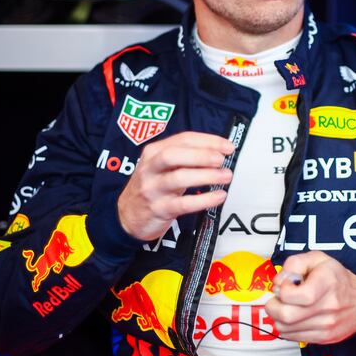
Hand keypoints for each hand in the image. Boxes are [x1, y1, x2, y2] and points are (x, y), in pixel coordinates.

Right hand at [117, 131, 233, 240]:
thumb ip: (184, 157)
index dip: (208, 141)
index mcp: (154, 152)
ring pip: (179, 178)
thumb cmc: (153, 186)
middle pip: (175, 155)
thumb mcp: (161, 166)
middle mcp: (150, 168)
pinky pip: (183, 204)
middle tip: (222, 159)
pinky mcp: (159, 209)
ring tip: (226, 176)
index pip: (183, 139)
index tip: (228, 146)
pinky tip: (219, 196)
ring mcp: (153, 189)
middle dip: (202, 155)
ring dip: (206, 176)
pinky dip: (204, 199)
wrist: (127, 216)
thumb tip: (219, 151)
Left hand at [265, 251, 355, 343]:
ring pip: (286, 329)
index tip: (284, 285)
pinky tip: (294, 316)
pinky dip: (287, 327)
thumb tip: (279, 281)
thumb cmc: (337, 278)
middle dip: (273, 306)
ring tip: (287, 306)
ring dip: (278, 317)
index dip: (282, 290)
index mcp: (326, 282)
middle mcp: (328, 306)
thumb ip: (294, 263)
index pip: (296, 295)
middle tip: (276, 298)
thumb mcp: (318, 259)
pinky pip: (293, 337)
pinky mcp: (324, 338)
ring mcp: (326, 325)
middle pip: (287, 316)